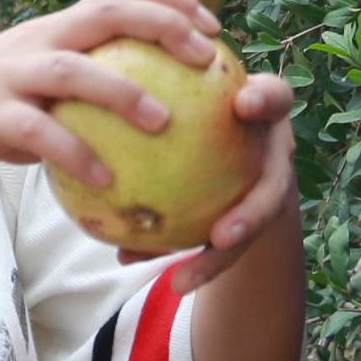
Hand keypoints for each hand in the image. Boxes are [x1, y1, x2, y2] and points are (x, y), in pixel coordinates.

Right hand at [0, 0, 221, 186]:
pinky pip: (38, 133)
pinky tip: (108, 179)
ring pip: (74, 70)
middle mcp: (38, 40)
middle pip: (106, 12)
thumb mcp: (42, 82)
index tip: (212, 27)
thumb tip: (163, 100)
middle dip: (162, 26)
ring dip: (123, 93)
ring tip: (166, 121)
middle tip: (205, 58)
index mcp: (56, 28)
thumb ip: (88, 82)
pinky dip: (76, 153)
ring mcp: (12, 75)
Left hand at [141, 69, 297, 296]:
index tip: (242, 105)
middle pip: (276, 185)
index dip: (264, 99)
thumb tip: (84, 92)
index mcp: (264, 111)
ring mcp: (268, 188)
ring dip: (218, 257)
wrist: (233, 145)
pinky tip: (142, 267)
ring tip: (180, 279)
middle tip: (221, 236)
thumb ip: (154, 82)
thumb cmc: (198, 103)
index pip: (274, 97)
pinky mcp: (252, 218)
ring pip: (249, 232)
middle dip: (253, 214)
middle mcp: (272, 152)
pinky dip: (185, 259)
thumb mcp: (182, 84)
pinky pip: (221, 249)